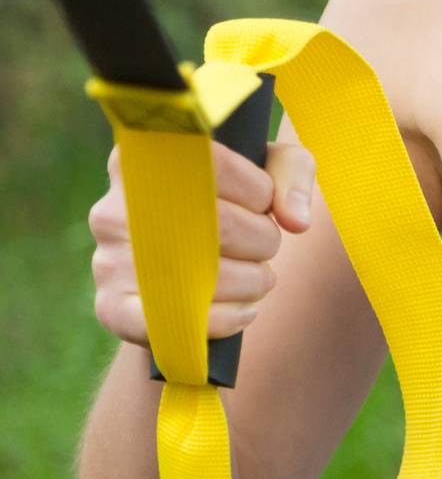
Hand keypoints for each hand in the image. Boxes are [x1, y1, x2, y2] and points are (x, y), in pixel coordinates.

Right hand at [88, 136, 317, 346]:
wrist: (181, 250)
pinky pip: (173, 323)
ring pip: (204, 277)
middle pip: (220, 227)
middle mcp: (116, 204)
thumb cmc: (234, 196)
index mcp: (148, 155)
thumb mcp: (268, 166)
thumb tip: (296, 222)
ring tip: (259, 276)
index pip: (218, 167)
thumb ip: (292, 176)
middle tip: (267, 244)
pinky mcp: (111, 306)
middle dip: (263, 241)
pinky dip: (223, 320)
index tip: (264, 201)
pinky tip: (244, 310)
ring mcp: (108, 257)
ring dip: (252, 282)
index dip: (259, 191)